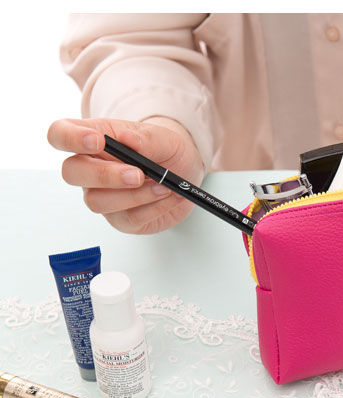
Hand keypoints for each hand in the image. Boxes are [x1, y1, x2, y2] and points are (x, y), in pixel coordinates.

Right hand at [47, 116, 204, 233]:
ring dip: (136, 196)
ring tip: (165, 187)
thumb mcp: (164, 138)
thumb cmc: (165, 151)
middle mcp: (90, 169)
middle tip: (138, 175)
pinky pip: (128, 219)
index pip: (60, 134)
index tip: (97, 141)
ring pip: (98, 202)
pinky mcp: (120, 219)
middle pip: (71, 173)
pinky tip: (170, 197)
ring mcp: (102, 196)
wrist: (185, 173)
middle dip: (105, 175)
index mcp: (92, 139)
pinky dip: (154, 208)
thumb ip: (147, 139)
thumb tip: (128, 139)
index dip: (70, 138)